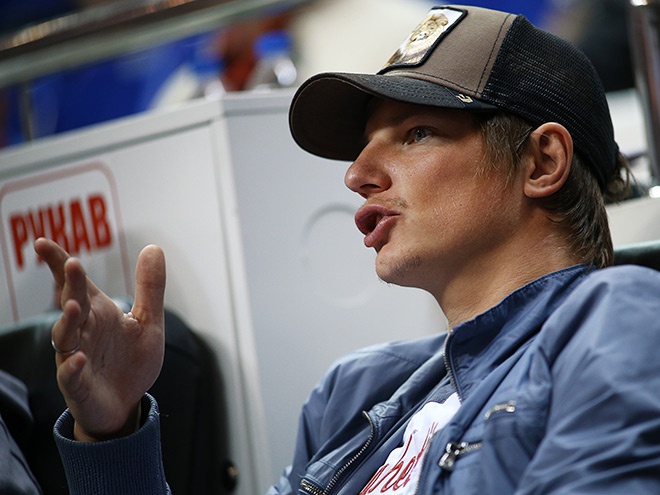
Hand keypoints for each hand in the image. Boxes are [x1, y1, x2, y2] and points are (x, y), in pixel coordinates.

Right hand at [34, 238, 165, 441]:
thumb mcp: (148, 322)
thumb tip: (154, 247)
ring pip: (65, 337)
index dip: (60, 263)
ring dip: (67, 322)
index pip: (76, 284)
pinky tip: (78, 359)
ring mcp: (76, 358)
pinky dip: (71, 367)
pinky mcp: (78, 386)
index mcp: (98, 313)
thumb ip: (150, 287)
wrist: (127, 404)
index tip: (42, 242)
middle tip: (72, 264)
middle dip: (70, 285)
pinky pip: (70, 376)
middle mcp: (83, 331)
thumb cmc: (132, 361)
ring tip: (73, 306)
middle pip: (72, 304)